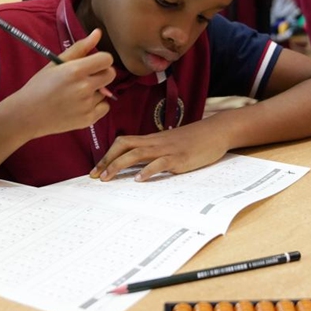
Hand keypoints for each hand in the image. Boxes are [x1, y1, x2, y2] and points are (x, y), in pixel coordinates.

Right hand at [8, 29, 115, 139]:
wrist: (27, 114)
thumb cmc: (40, 86)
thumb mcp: (56, 63)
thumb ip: (80, 48)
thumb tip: (98, 33)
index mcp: (76, 70)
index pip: (106, 59)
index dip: (101, 60)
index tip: (92, 64)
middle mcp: (84, 87)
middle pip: (111, 75)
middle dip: (102, 74)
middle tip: (86, 78)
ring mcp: (87, 105)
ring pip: (106, 92)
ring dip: (96, 92)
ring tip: (76, 94)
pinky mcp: (89, 119)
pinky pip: (105, 108)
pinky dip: (96, 106)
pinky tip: (81, 105)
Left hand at [89, 119, 229, 181]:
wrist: (216, 131)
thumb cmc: (194, 139)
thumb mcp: (170, 144)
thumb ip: (156, 152)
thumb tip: (139, 165)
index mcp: (152, 140)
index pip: (123, 142)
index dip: (107, 155)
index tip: (96, 170)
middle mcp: (156, 142)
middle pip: (124, 146)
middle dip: (107, 160)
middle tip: (95, 176)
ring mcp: (167, 149)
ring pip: (137, 153)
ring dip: (119, 165)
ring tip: (108, 178)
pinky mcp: (179, 158)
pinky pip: (160, 163)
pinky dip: (148, 171)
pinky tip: (139, 179)